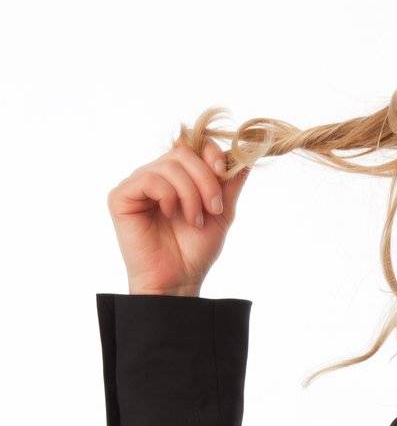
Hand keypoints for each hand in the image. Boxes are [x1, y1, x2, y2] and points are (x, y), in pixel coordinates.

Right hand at [107, 139, 249, 296]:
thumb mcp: (222, 212)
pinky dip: (168, 196)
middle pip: (183, 153)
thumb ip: (230, 183)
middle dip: (205, 179)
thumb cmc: (195, 250)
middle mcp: (155, 175)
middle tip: (213, 208)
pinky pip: (149, 178)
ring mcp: (137, 184)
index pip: (192, 145)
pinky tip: (170, 215)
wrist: (179, 280)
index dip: (211, 153)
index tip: (224, 172)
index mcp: (176, 177)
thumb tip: (246, 154)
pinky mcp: (121, 196)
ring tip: (194, 220)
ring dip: (190, 193)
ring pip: (169, 166)